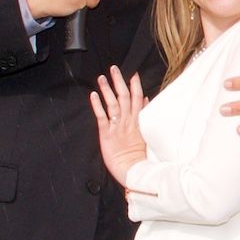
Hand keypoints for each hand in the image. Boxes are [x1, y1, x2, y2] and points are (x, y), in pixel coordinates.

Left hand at [89, 66, 149, 186]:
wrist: (133, 171)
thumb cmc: (138, 155)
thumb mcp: (145, 133)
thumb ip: (144, 115)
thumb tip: (145, 99)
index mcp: (138, 121)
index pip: (138, 99)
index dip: (135, 86)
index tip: (133, 74)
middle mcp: (128, 121)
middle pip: (124, 97)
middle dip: (119, 82)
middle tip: (114, 68)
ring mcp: (117, 127)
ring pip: (113, 103)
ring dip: (107, 89)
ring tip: (102, 77)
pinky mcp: (106, 134)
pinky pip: (102, 116)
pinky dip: (97, 105)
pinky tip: (93, 94)